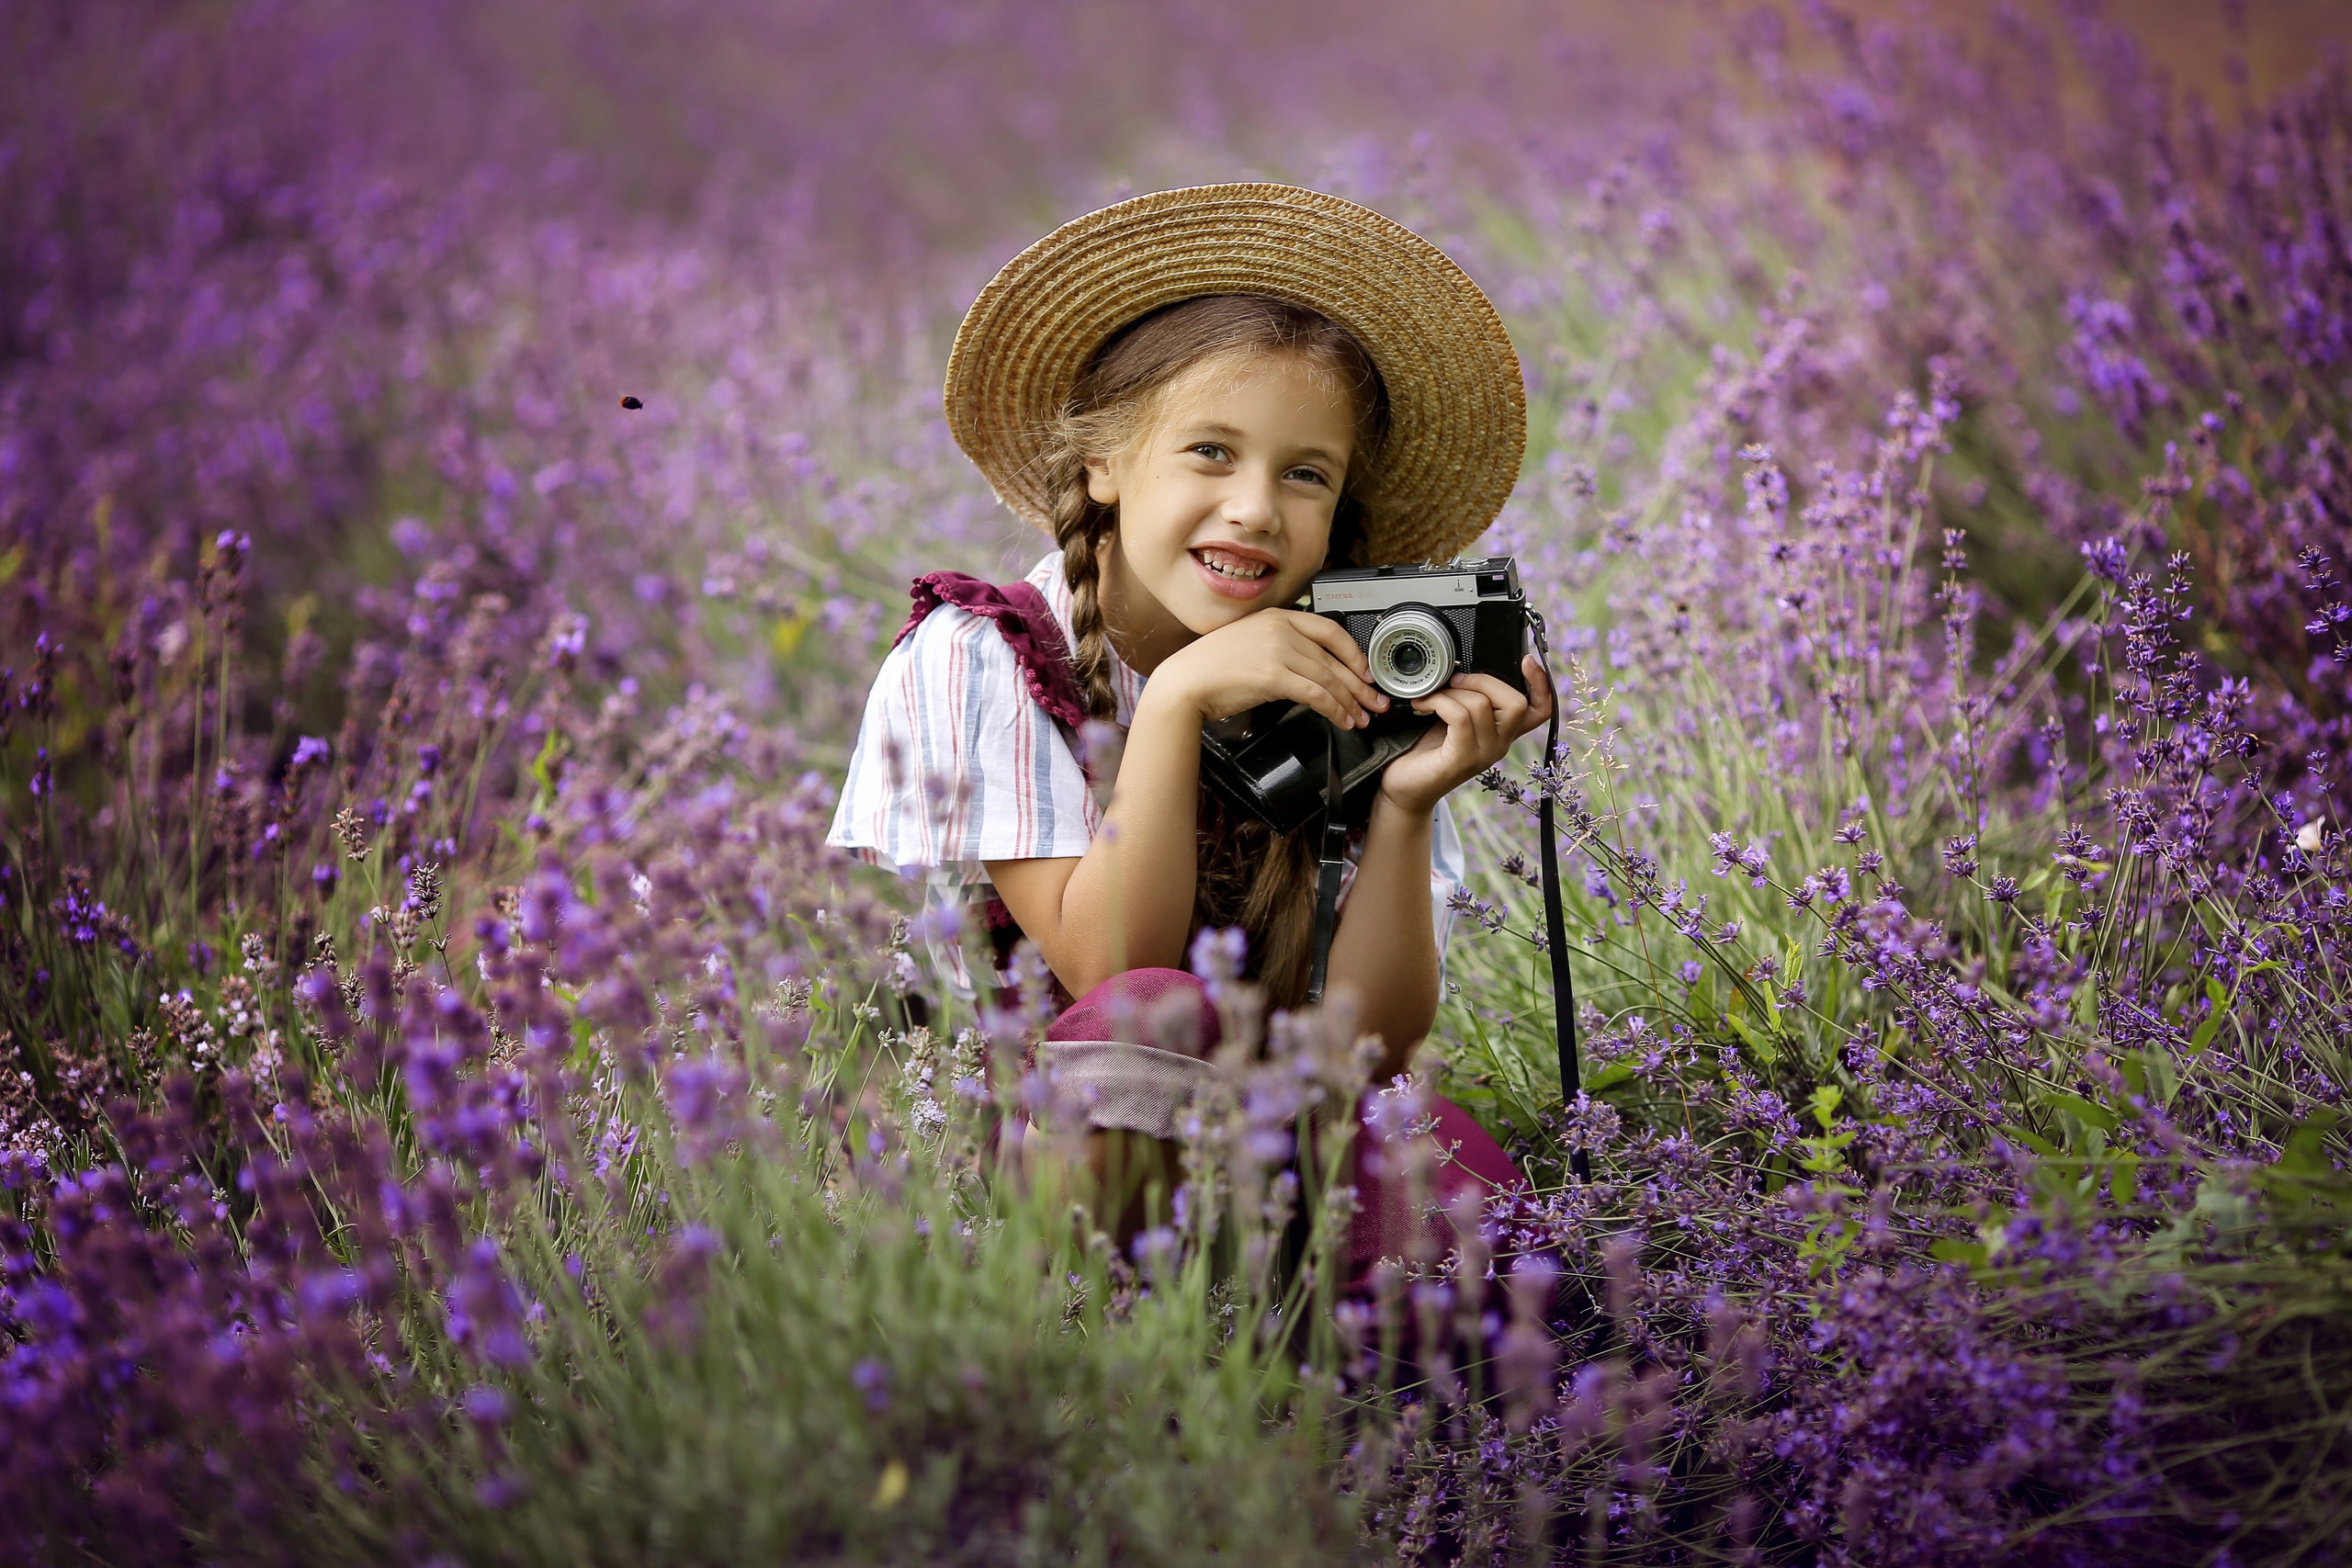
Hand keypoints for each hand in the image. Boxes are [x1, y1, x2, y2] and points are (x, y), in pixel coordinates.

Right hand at [1144, 609, 1392, 729]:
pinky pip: (1316, 694)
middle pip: (1335, 658)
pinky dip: (1334, 710)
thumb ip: (1280, 646)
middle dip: (1360, 684)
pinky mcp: (1274, 675)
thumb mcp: (1250, 643)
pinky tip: (1341, 720)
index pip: (1329, 629)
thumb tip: (1311, 668)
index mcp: (1277, 616)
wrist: (1185, 681)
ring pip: (1330, 678)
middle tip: (1375, 701)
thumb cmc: (1211, 668)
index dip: (1354, 653)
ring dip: (1350, 702)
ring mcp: (1278, 649)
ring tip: (1361, 718)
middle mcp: (1280, 628)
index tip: (1365, 671)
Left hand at [1376, 655, 1554, 814]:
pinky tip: (1421, 705)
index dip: (1542, 684)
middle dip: (1483, 680)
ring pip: (1482, 704)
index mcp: (1502, 731)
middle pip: (1516, 702)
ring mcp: (1484, 754)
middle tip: (1453, 681)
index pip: (1541, 710)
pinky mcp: (1463, 759)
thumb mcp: (1452, 717)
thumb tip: (1464, 666)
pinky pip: (1460, 716)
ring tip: (1431, 696)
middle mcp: (1500, 744)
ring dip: (1452, 692)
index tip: (1526, 661)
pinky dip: (1439, 702)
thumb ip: (1469, 698)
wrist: (1403, 786)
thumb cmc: (1425, 750)